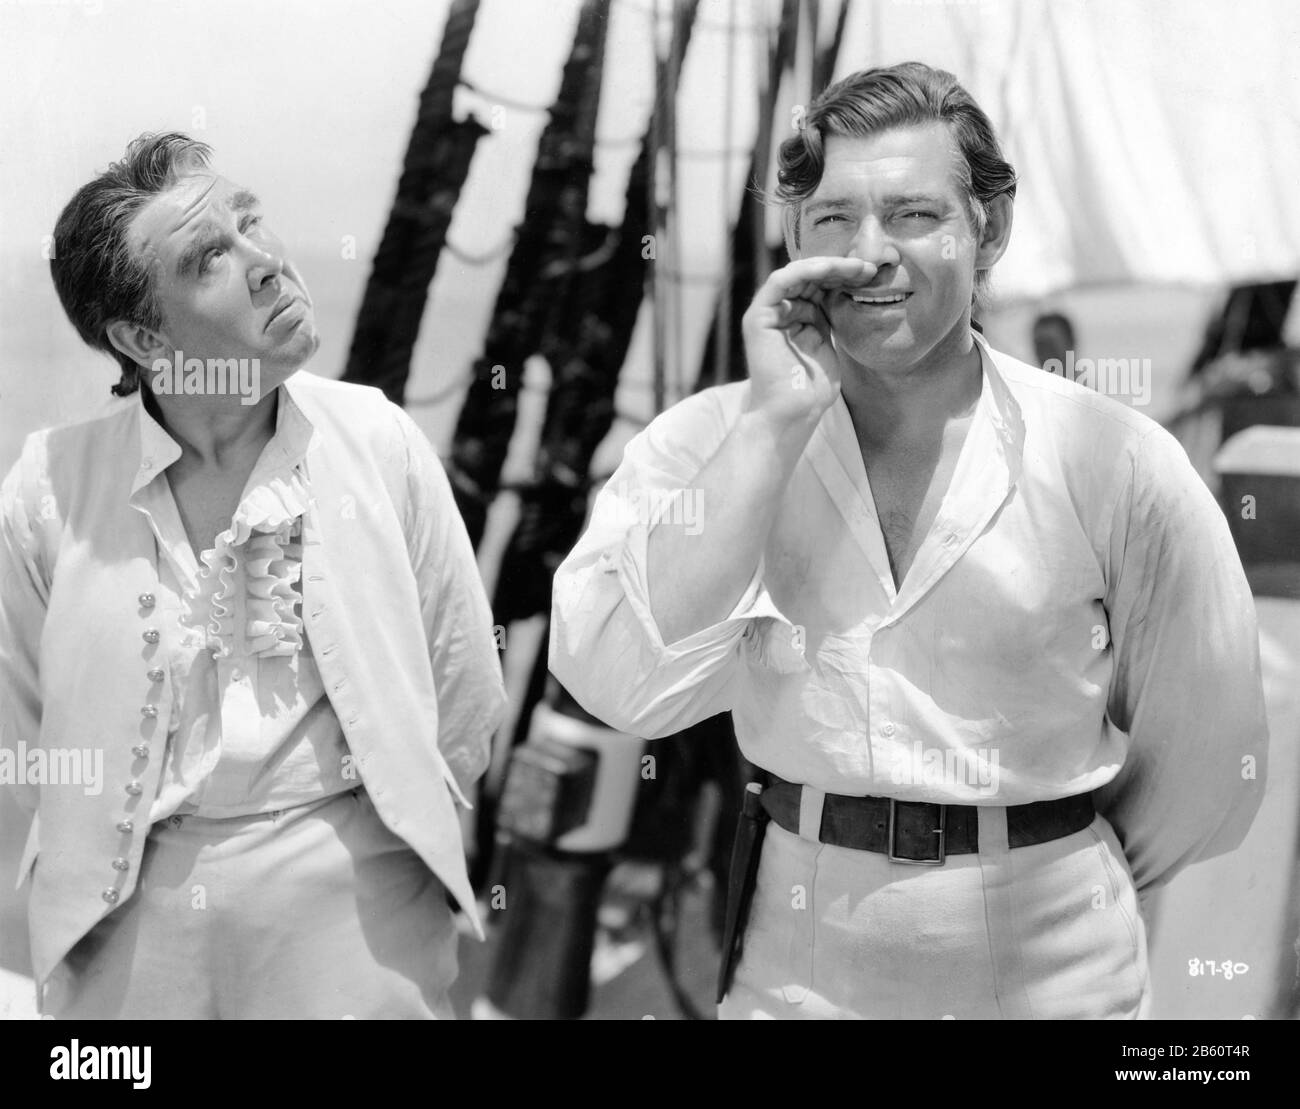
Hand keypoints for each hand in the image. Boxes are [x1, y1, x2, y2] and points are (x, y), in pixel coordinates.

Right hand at [741, 256, 875, 430]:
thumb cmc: (812, 388)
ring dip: (828, 267)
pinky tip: (829, 268)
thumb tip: (848, 290)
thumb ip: (828, 317)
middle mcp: (780, 311)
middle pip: (810, 277)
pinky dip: (804, 271)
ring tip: (856, 268)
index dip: (845, 276)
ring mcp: (768, 313)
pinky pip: (780, 282)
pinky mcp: (758, 317)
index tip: (872, 275)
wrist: (794, 413)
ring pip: (797, 274)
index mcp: (796, 317)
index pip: (820, 286)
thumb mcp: (827, 342)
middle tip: (869, 268)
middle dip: (841, 269)